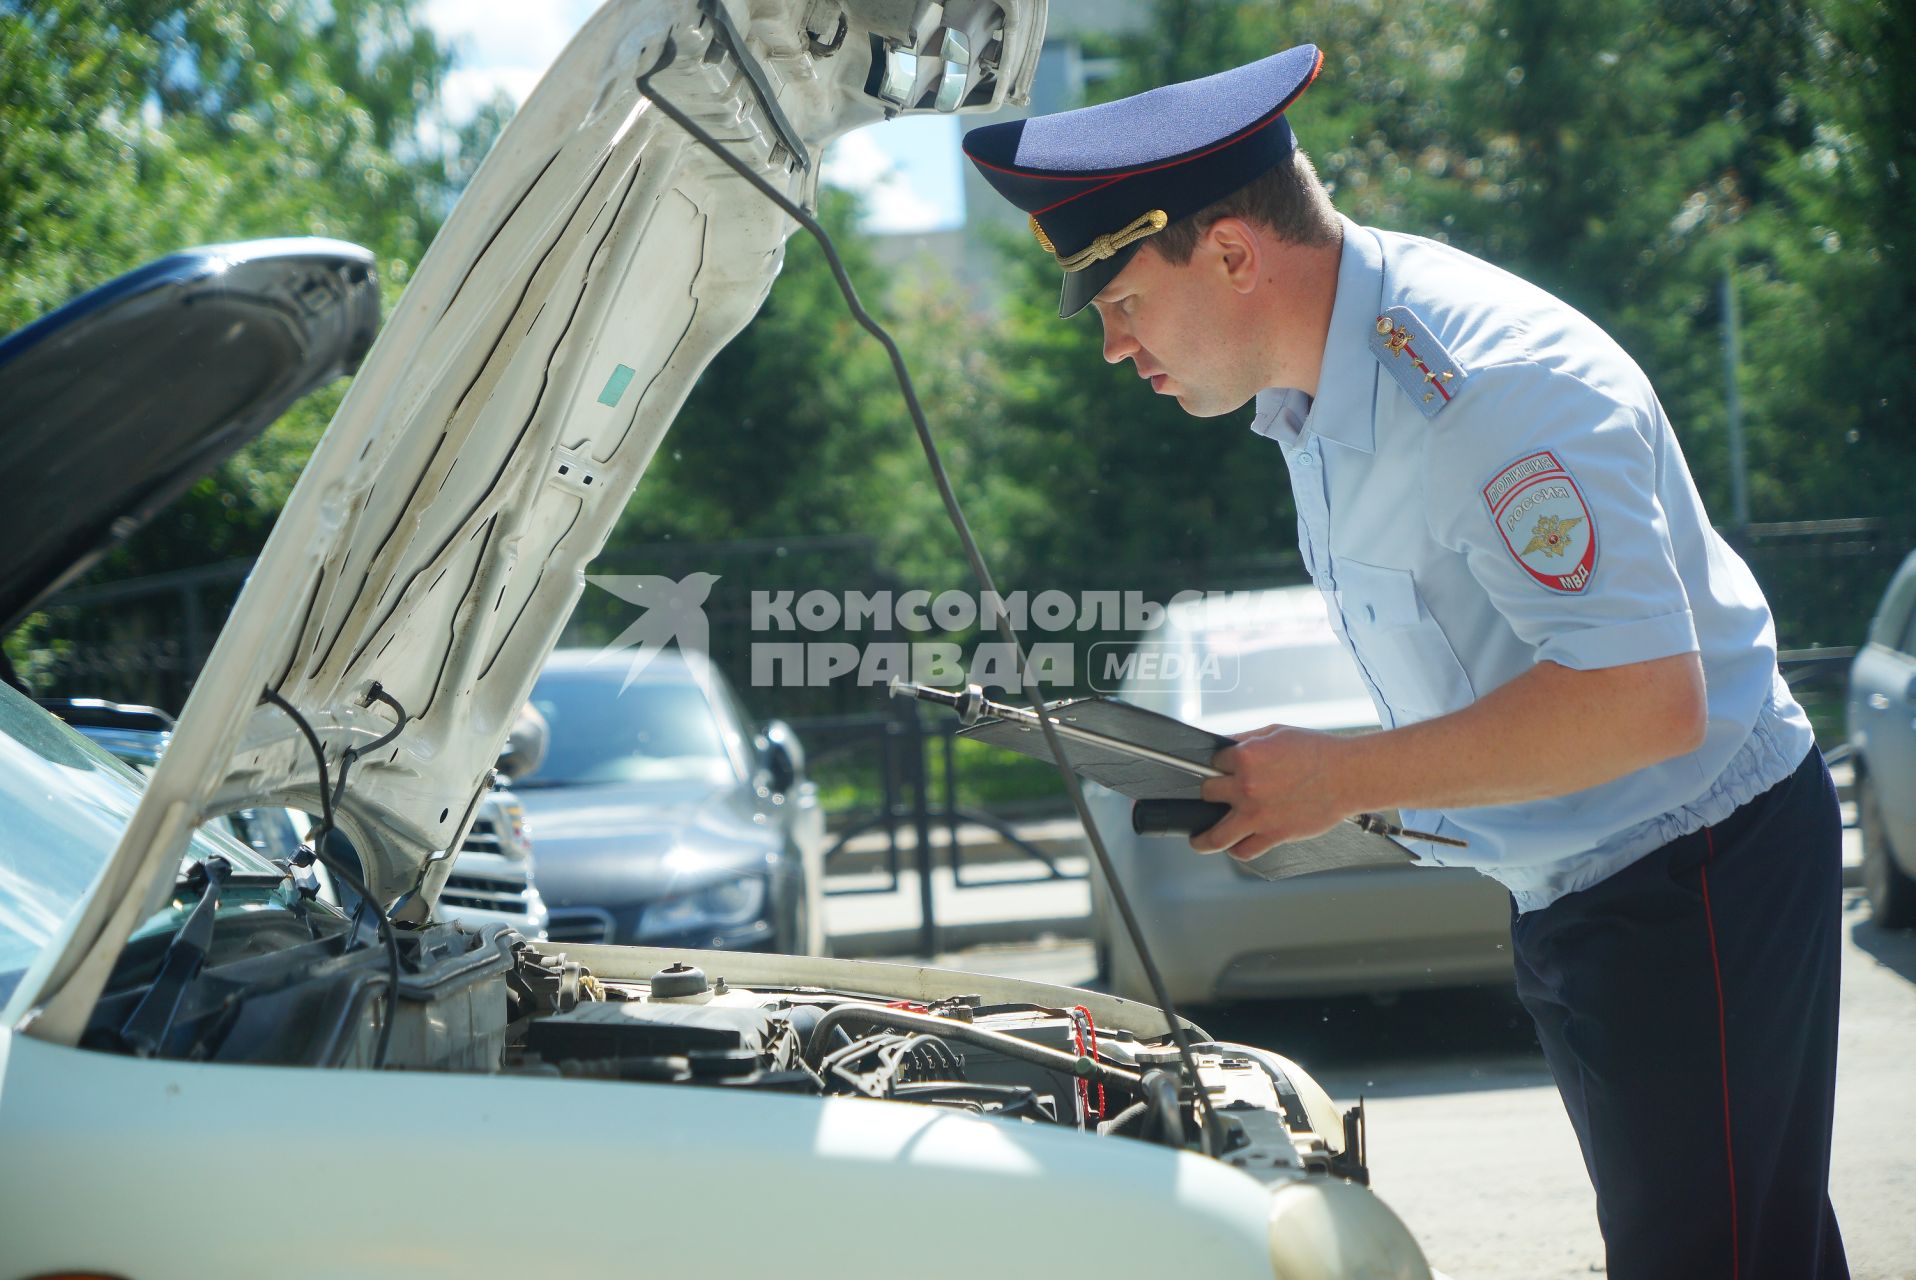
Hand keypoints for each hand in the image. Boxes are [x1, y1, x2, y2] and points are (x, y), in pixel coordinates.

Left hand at [1191, 724, 1357, 859]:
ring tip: (1198, 840)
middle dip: (1210, 792)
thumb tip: (1223, 747)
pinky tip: (1233, 846)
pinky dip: (1236, 850)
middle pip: (1206, 793)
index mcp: (1246, 757)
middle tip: (1215, 796)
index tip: (1220, 770)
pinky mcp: (1274, 835)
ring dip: (1202, 838)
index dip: (1217, 765)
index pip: (1212, 762)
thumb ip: (1246, 740)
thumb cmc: (1319, 753)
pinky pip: (1244, 851)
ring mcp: (1258, 814)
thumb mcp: (1276, 732)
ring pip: (1215, 835)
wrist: (1349, 776)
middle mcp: (1247, 786)